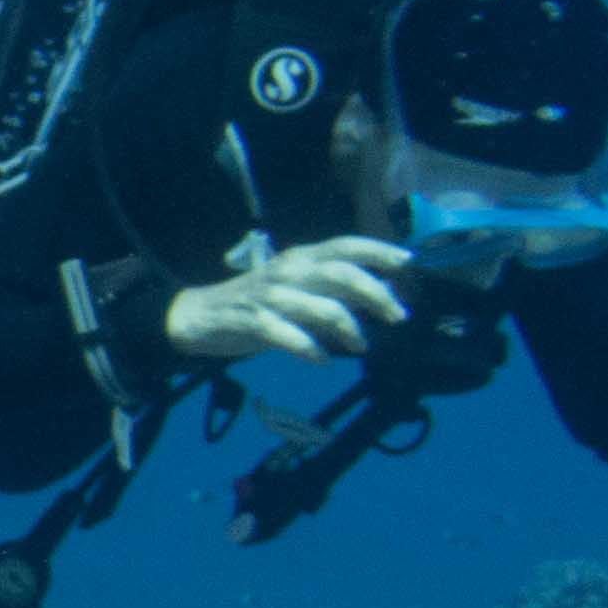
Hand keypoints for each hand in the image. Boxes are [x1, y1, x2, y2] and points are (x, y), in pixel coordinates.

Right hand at [165, 237, 411, 364]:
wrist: (199, 316)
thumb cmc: (255, 302)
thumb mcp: (294, 287)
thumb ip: (330, 288)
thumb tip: (379, 296)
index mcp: (300, 259)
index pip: (345, 246)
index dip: (378, 251)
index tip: (408, 262)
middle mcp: (289, 272)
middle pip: (343, 275)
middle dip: (377, 294)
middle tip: (398, 315)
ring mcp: (271, 297)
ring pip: (323, 308)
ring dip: (350, 329)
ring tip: (361, 346)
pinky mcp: (254, 322)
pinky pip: (290, 337)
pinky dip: (311, 350)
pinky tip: (322, 362)